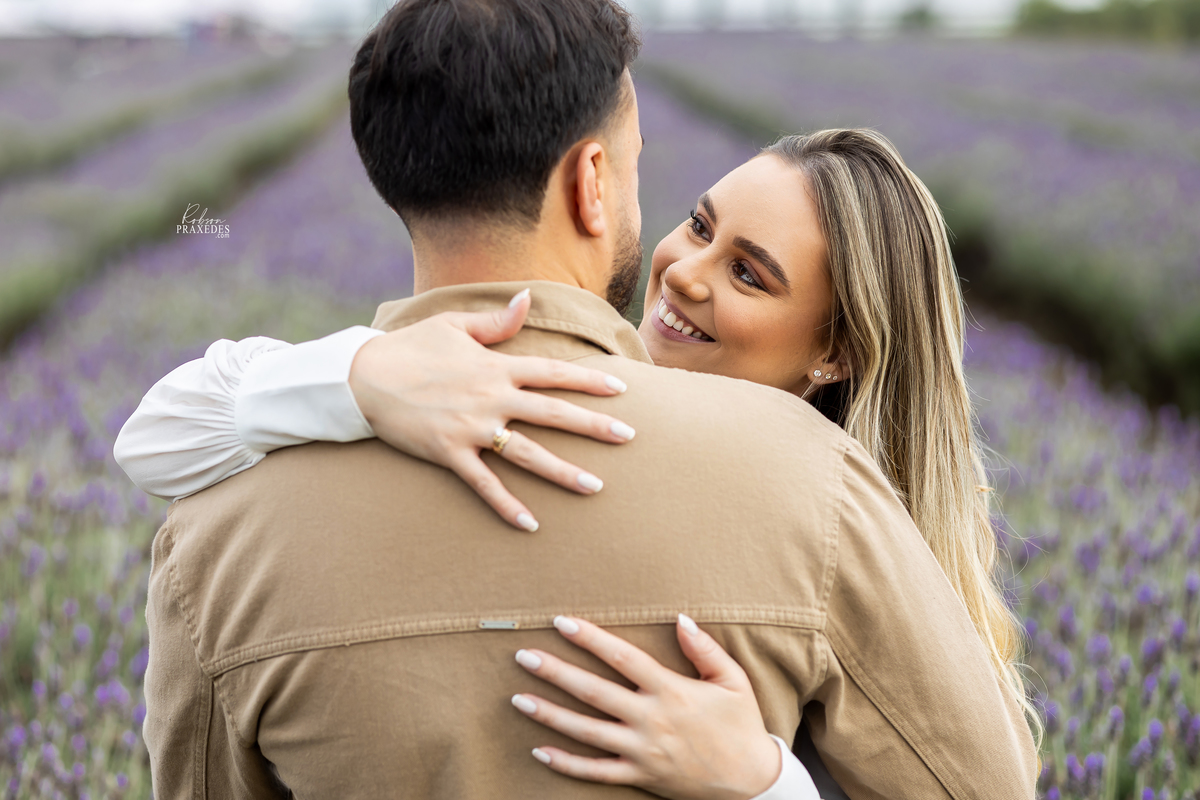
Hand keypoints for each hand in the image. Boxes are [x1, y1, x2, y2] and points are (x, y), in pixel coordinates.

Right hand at [348, 289, 635, 531]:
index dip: (590, 380)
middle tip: (629, 438)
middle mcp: (490, 398)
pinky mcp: (449, 453)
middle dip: (594, 426)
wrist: (362, 376)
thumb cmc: (409, 347)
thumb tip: (528, 299)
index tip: (622, 389)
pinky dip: (507, 505)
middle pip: (553, 413)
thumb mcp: (454, 325)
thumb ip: (497, 321)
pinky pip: (484, 484)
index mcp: (495, 366)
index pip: (553, 372)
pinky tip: (531, 524)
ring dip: (564, 472)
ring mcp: (471, 428)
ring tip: (596, 488)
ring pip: (527, 453)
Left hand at [510, 616, 781, 799]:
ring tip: (518, 698)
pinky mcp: (640, 776)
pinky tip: (539, 750)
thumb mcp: (733, 681)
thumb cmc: (741, 725)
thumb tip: (679, 618)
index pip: (623, 657)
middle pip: (594, 692)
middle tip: (524, 656)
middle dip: (556, 672)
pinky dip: (566, 764)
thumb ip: (704, 649)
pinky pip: (596, 772)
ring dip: (550, 714)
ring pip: (586, 731)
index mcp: (671, 690)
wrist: (751, 782)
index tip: (563, 623)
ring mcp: (642, 751)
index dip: (591, 639)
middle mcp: (651, 719)